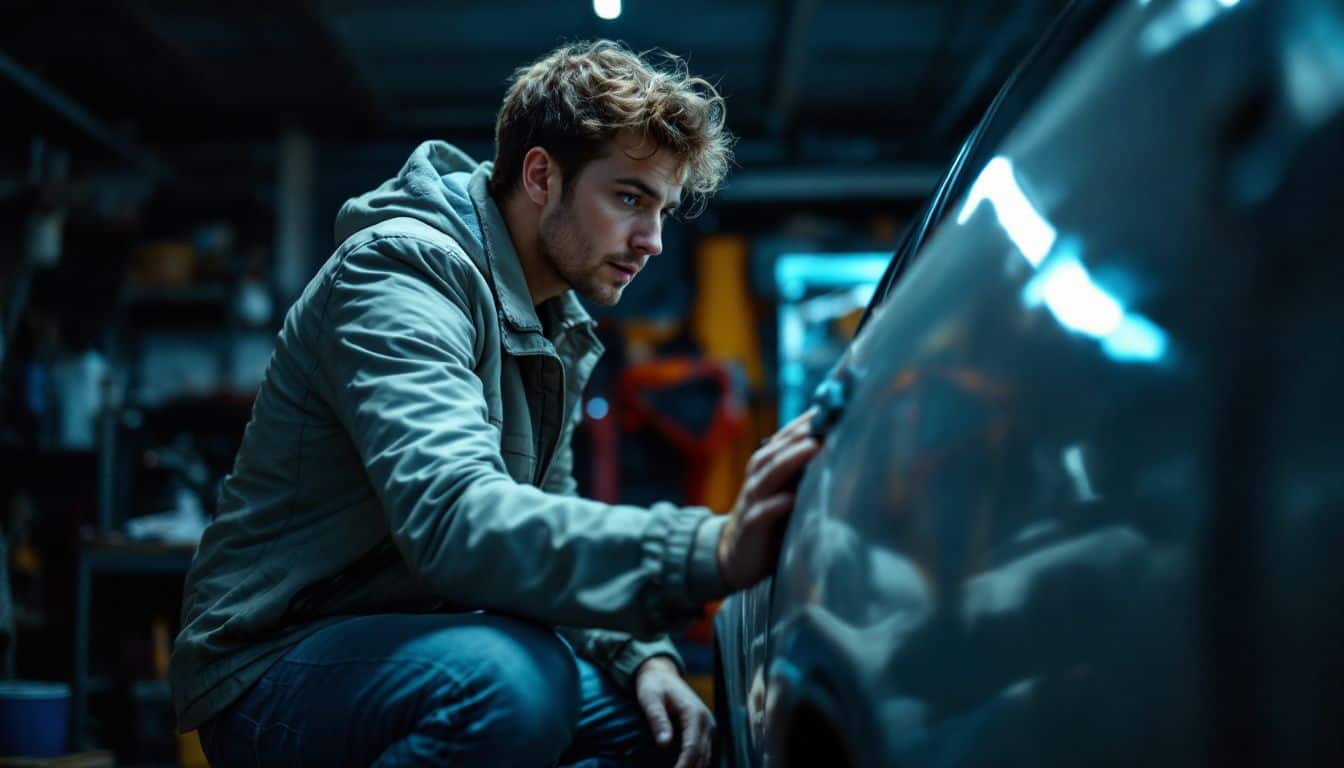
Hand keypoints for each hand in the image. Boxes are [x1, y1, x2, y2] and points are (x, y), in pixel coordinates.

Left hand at [634, 656, 714, 767]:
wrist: (662, 674)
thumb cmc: (654, 685)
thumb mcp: (650, 699)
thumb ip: (658, 720)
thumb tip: (664, 743)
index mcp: (695, 714)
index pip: (692, 749)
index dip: (682, 767)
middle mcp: (707, 722)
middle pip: (701, 758)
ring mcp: (708, 728)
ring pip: (705, 759)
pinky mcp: (704, 732)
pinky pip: (702, 754)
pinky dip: (692, 764)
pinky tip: (679, 767)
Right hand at [717, 409, 821, 589]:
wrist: (736, 555)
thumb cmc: (771, 518)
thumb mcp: (787, 490)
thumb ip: (804, 472)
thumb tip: (840, 448)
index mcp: (768, 465)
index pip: (788, 436)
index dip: (807, 421)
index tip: (832, 406)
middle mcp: (759, 477)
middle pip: (778, 449)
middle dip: (801, 434)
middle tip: (826, 420)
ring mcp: (754, 500)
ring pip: (769, 474)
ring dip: (790, 459)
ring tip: (812, 447)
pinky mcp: (752, 526)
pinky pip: (762, 513)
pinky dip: (775, 505)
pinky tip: (790, 499)